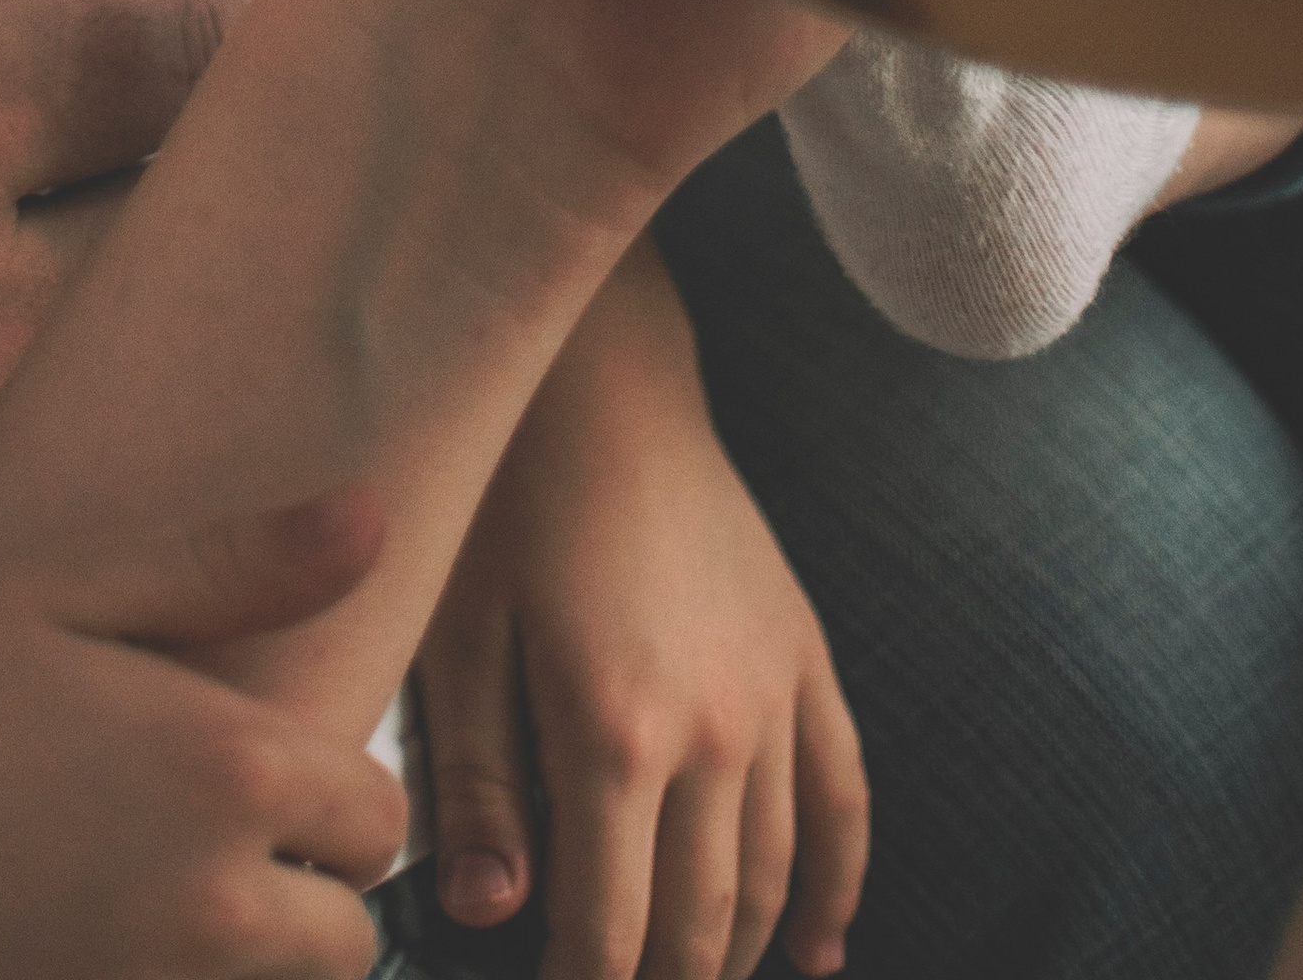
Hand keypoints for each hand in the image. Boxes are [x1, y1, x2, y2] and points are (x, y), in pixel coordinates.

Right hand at [0, 493, 407, 979]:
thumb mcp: (72, 591)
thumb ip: (236, 564)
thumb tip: (373, 516)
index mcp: (230, 767)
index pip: (377, 817)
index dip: (323, 800)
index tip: (246, 783)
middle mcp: (214, 902)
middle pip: (345, 945)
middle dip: (295, 904)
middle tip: (186, 855)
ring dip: (231, 964)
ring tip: (130, 905)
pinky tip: (74, 948)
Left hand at [415, 246, 867, 979]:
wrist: (606, 381)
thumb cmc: (509, 501)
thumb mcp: (459, 636)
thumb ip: (474, 783)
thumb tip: (487, 914)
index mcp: (614, 734)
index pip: (610, 929)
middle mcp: (715, 732)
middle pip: (701, 923)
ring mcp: (774, 696)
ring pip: (772, 877)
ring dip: (734, 952)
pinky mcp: (805, 657)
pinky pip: (843, 798)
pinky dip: (836, 888)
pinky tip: (817, 953)